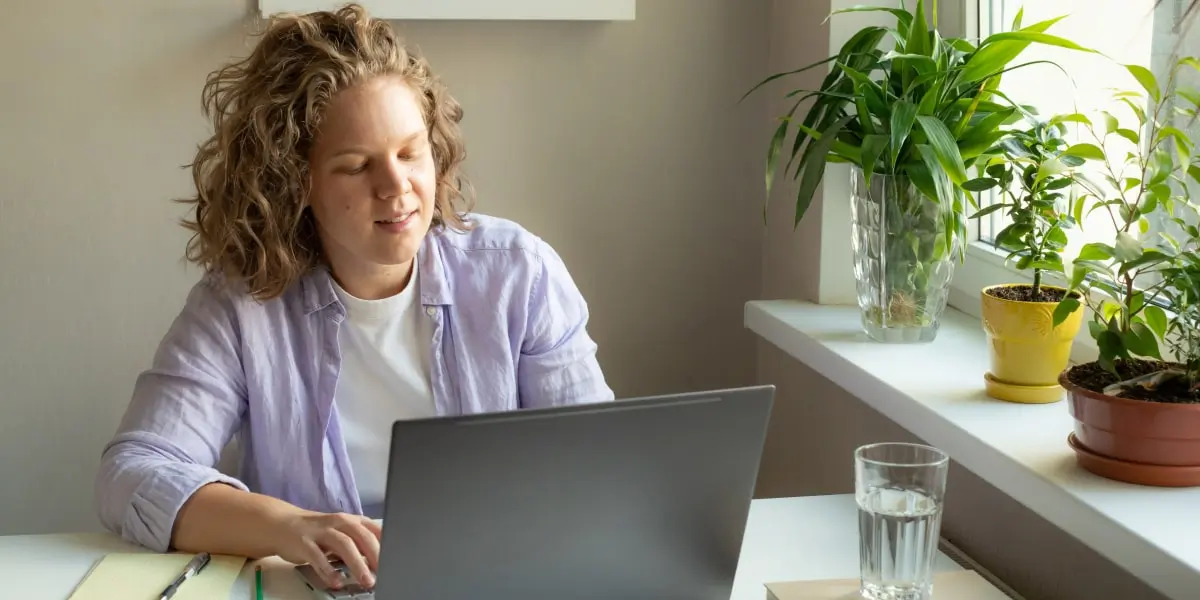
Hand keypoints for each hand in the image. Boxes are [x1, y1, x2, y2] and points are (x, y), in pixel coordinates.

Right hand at [266, 509, 381, 588]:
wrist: (282, 524)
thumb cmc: (318, 532)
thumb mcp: (342, 533)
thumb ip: (359, 544)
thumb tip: (380, 560)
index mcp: (351, 520)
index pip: (374, 530)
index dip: (386, 545)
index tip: (395, 561)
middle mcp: (338, 522)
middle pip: (362, 536)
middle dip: (375, 556)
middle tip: (383, 574)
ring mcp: (321, 531)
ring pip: (343, 544)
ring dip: (357, 564)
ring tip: (366, 580)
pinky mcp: (304, 543)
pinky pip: (318, 557)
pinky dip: (329, 570)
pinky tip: (336, 581)